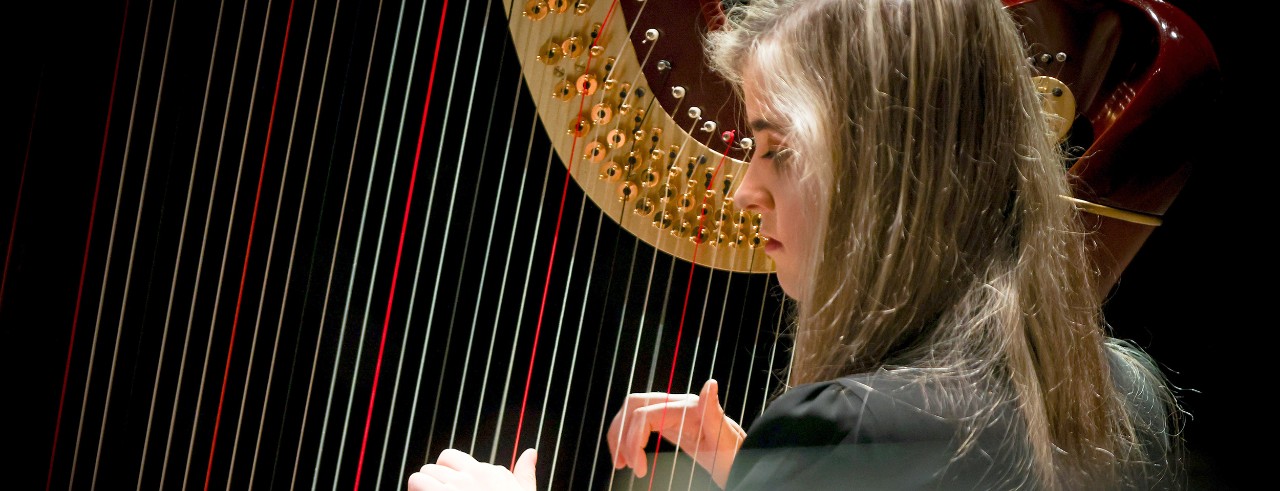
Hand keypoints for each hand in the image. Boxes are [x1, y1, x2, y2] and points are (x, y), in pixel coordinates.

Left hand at [406, 448, 536, 490]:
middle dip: (433, 481)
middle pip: (435, 466)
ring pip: (423, 473)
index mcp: (488, 474)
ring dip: (421, 487)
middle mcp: (470, 477)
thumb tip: (530, 453)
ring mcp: (454, 488)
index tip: (451, 487)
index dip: (448, 473)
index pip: (453, 458)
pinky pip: (416, 483)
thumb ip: (525, 474)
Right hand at [607, 379, 744, 488]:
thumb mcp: (727, 441)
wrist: (746, 461)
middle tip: (623, 464)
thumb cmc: (736, 456)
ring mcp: (673, 412)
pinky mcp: (671, 423)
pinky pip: (641, 423)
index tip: (639, 470)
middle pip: (633, 405)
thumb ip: (714, 413)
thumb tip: (710, 384)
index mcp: (688, 408)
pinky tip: (629, 456)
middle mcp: (678, 405)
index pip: (644, 415)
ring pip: (633, 412)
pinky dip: (629, 436)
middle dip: (621, 433)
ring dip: (620, 434)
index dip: (633, 441)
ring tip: (620, 463)